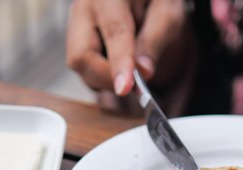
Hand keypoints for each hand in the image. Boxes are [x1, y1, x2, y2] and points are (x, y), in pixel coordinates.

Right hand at [66, 0, 186, 95]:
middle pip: (81, 55)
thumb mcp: (167, 12)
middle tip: (134, 84)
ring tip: (131, 68)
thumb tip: (144, 72)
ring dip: (106, 77)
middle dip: (107, 77)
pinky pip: (83, 68)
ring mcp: (75, 24)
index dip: (119, 63)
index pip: (114, 32)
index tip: (124, 88)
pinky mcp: (75, 38)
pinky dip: (102, 75)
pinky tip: (119, 64)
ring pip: (80, 67)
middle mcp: (85, 7)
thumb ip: (156, 39)